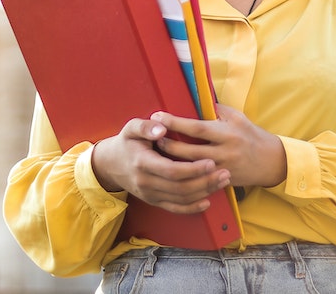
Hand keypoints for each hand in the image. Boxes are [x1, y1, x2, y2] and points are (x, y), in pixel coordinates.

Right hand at [90, 116, 230, 214]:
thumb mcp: (131, 128)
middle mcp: (146, 182)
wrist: (111, 165)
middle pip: (180, 187)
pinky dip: (192, 208)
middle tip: (225, 173)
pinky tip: (207, 201)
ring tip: (222, 181)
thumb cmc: (127, 142)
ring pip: (181, 199)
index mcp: (142, 163)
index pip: (171, 170)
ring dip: (204, 192)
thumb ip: (146, 126)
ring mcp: (150, 194)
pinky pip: (175, 208)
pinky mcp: (153, 201)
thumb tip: (162, 128)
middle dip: (205, 182)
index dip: (193, 169)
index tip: (211, 162)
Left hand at [151, 104, 287, 188]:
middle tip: (152, 137)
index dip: (175, 122)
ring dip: (172, 160)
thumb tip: (194, 99)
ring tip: (157, 152)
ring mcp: (222, 169)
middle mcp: (224, 152)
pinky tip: (171, 170)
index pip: (197, 128)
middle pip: (189, 151)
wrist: (271, 161)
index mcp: (227, 133)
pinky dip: (184, 175)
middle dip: (168, 144)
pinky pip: (199, 180)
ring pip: (191, 168)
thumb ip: (216, 110)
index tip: (158, 116)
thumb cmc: (251, 135)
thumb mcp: (237, 117)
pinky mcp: (221, 181)